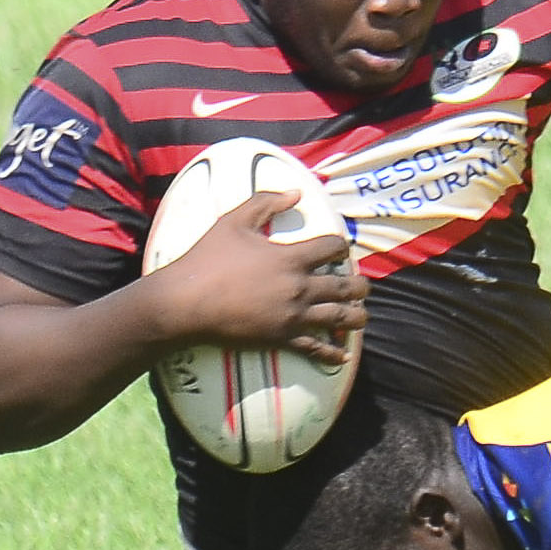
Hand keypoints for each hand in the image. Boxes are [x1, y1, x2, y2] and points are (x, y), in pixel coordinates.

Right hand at [157, 193, 363, 365]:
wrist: (187, 302)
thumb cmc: (208, 259)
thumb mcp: (234, 221)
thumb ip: (265, 203)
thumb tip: (295, 192)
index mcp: (291, 258)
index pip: (331, 247)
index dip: (340, 245)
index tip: (341, 248)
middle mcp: (299, 287)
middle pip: (344, 287)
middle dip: (360, 287)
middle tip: (363, 287)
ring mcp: (293, 316)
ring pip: (339, 318)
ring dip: (356, 317)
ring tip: (362, 316)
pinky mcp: (282, 339)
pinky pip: (315, 348)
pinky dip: (333, 353)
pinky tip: (343, 356)